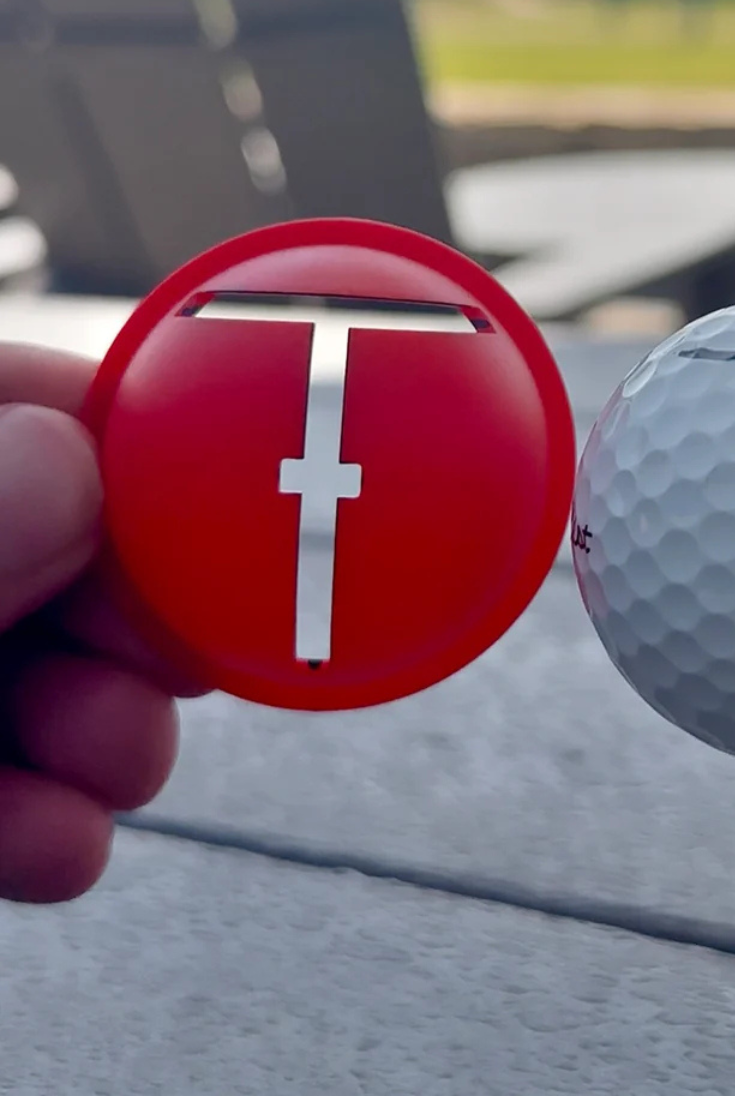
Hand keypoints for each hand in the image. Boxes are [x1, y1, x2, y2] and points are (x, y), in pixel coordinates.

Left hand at [0, 343, 201, 902]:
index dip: (104, 429)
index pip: (4, 402)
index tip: (201, 479)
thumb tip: (64, 464)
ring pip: (34, 667)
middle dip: (124, 612)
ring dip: (102, 729)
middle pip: (49, 544)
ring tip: (123, 768)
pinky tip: (66, 846)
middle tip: (175, 651)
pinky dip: (44, 819)